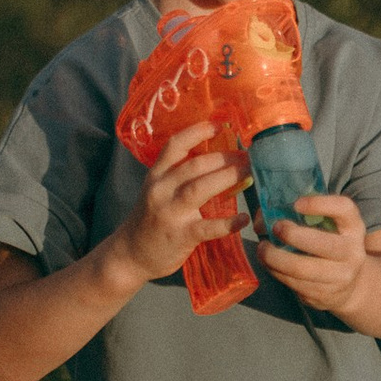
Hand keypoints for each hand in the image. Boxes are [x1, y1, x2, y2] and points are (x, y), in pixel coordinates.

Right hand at [113, 120, 245, 285]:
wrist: (130, 254)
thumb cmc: (150, 220)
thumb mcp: (158, 191)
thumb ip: (180, 177)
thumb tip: (219, 163)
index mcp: (156, 175)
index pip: (175, 146)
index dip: (198, 132)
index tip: (221, 125)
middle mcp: (161, 189)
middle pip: (195, 165)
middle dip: (225, 157)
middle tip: (248, 156)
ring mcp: (170, 213)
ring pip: (200, 188)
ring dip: (228, 177)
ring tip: (250, 173)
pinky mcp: (180, 236)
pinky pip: (207, 227)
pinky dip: (228, 223)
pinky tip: (243, 219)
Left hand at [256, 187, 372, 316]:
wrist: (348, 285)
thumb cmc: (329, 245)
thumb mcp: (327, 226)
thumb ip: (299, 215)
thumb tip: (262, 218)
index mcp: (353, 228)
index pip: (344, 209)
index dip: (320, 204)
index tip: (297, 204)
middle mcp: (351, 252)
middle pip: (321, 243)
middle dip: (292, 235)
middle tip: (275, 228)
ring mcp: (339, 277)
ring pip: (300, 268)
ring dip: (274, 257)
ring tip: (263, 248)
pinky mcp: (323, 296)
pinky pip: (293, 283)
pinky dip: (275, 271)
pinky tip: (269, 263)